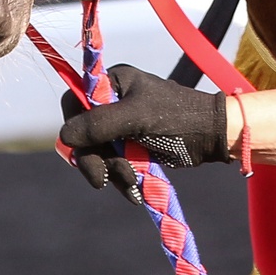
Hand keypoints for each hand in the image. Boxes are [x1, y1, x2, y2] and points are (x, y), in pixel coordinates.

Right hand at [58, 64, 229, 203]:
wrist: (212, 137)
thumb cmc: (179, 118)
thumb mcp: (137, 117)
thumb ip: (100, 123)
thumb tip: (64, 136)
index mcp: (113, 83)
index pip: (75, 102)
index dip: (75, 127)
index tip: (85, 148)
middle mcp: (112, 102)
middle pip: (83, 134)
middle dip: (96, 159)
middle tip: (103, 180)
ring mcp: (120, 125)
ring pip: (97, 154)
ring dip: (111, 172)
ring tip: (133, 183)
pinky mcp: (130, 146)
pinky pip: (112, 165)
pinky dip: (120, 179)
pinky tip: (134, 191)